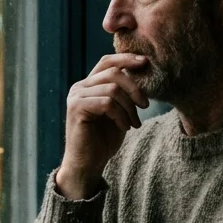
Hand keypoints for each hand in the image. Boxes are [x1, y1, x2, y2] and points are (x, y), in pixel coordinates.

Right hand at [56, 54, 148, 198]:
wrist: (88, 164)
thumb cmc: (103, 140)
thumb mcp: (119, 112)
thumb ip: (124, 94)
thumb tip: (142, 74)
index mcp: (89, 85)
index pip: (107, 62)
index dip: (126, 58)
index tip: (146, 63)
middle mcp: (79, 87)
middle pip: (113, 73)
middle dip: (134, 88)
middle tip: (145, 106)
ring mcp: (76, 97)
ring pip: (112, 88)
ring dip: (129, 107)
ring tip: (134, 123)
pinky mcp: (76, 108)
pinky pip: (106, 103)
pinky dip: (121, 115)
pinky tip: (124, 127)